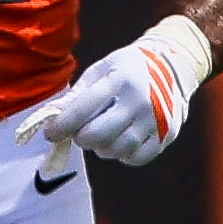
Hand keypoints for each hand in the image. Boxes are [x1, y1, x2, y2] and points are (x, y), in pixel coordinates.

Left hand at [17, 16, 213, 172]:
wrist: (173, 66)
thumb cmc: (126, 70)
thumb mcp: (100, 71)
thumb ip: (76, 96)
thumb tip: (49, 118)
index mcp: (120, 80)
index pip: (81, 111)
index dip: (60, 126)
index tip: (51, 133)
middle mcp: (140, 100)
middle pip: (97, 136)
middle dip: (81, 138)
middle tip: (81, 132)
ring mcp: (157, 119)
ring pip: (116, 150)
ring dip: (102, 147)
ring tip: (103, 133)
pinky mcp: (167, 134)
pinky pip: (136, 158)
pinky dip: (122, 155)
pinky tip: (120, 140)